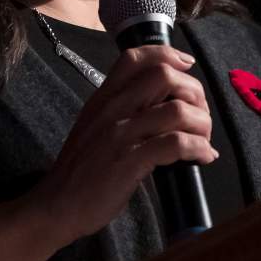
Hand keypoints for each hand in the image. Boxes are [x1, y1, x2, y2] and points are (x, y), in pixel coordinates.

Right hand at [24, 45, 217, 247]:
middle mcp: (112, 109)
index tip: (186, 68)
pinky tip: (202, 157)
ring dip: (202, 124)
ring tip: (203, 140)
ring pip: (177, 110)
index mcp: (104, 98)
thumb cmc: (80, 168)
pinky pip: (175, 144)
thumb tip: (162, 103)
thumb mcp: (94, 126)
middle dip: (194, 93)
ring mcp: (121, 134)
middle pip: (164, 76)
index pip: (135, 57)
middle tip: (200, 115)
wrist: (57, 204)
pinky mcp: (130, 161)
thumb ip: (121, 109)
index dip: (168, 55)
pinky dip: (198, 148)